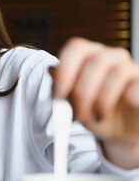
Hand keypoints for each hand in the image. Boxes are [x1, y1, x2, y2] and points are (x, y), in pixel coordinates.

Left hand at [51, 37, 138, 168]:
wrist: (119, 132)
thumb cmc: (94, 113)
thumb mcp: (72, 105)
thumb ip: (60, 88)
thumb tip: (51, 71)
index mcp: (89, 55)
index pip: (76, 47)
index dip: (66, 69)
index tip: (58, 94)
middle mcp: (111, 56)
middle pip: (95, 61)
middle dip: (83, 92)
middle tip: (77, 115)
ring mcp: (130, 68)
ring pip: (117, 72)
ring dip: (102, 100)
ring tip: (96, 118)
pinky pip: (135, 87)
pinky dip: (123, 101)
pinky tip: (114, 113)